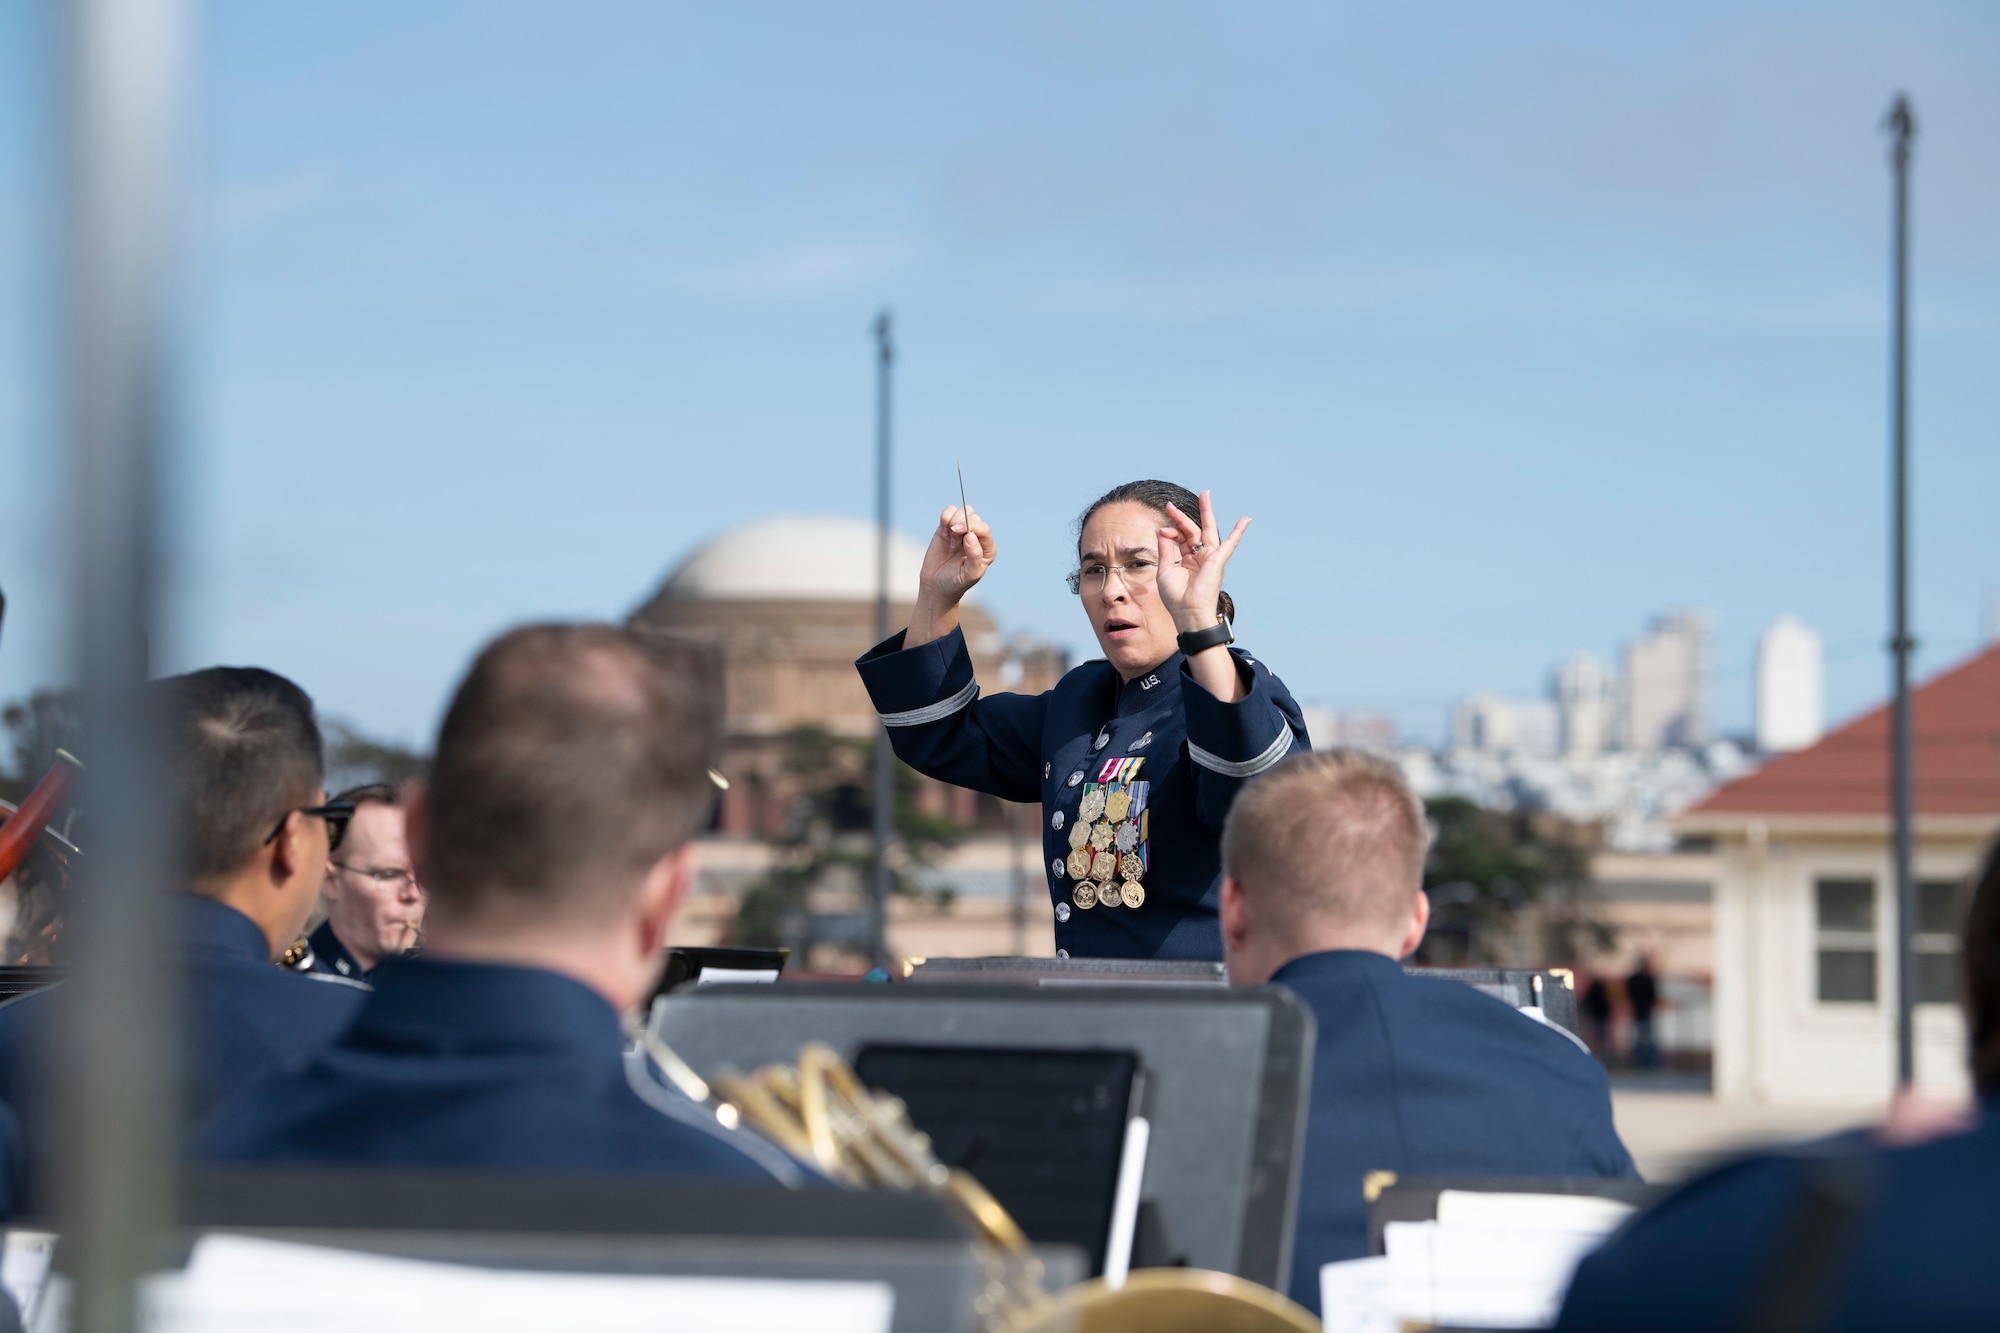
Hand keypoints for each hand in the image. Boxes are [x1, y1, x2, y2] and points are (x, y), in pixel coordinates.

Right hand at [915, 504, 994, 619]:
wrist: (936, 586)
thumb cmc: (956, 583)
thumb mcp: (969, 574)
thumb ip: (975, 556)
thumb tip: (971, 536)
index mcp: (987, 549)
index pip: (984, 529)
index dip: (972, 527)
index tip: (959, 534)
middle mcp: (977, 538)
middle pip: (974, 517)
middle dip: (962, 524)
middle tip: (954, 540)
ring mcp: (962, 531)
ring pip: (963, 511)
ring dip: (954, 520)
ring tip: (950, 537)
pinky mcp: (947, 528)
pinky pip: (949, 512)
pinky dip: (945, 517)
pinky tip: (944, 532)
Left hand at [1155, 490, 1248, 632]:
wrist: (1188, 612)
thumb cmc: (1176, 597)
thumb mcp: (1165, 569)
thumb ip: (1166, 548)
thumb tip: (1164, 529)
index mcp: (1186, 559)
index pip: (1179, 537)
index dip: (1170, 531)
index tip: (1163, 531)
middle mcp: (1199, 556)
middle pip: (1192, 530)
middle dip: (1182, 517)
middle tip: (1170, 505)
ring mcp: (1209, 557)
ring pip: (1208, 530)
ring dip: (1206, 512)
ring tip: (1205, 494)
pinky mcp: (1218, 560)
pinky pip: (1231, 543)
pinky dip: (1239, 531)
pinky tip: (1246, 519)